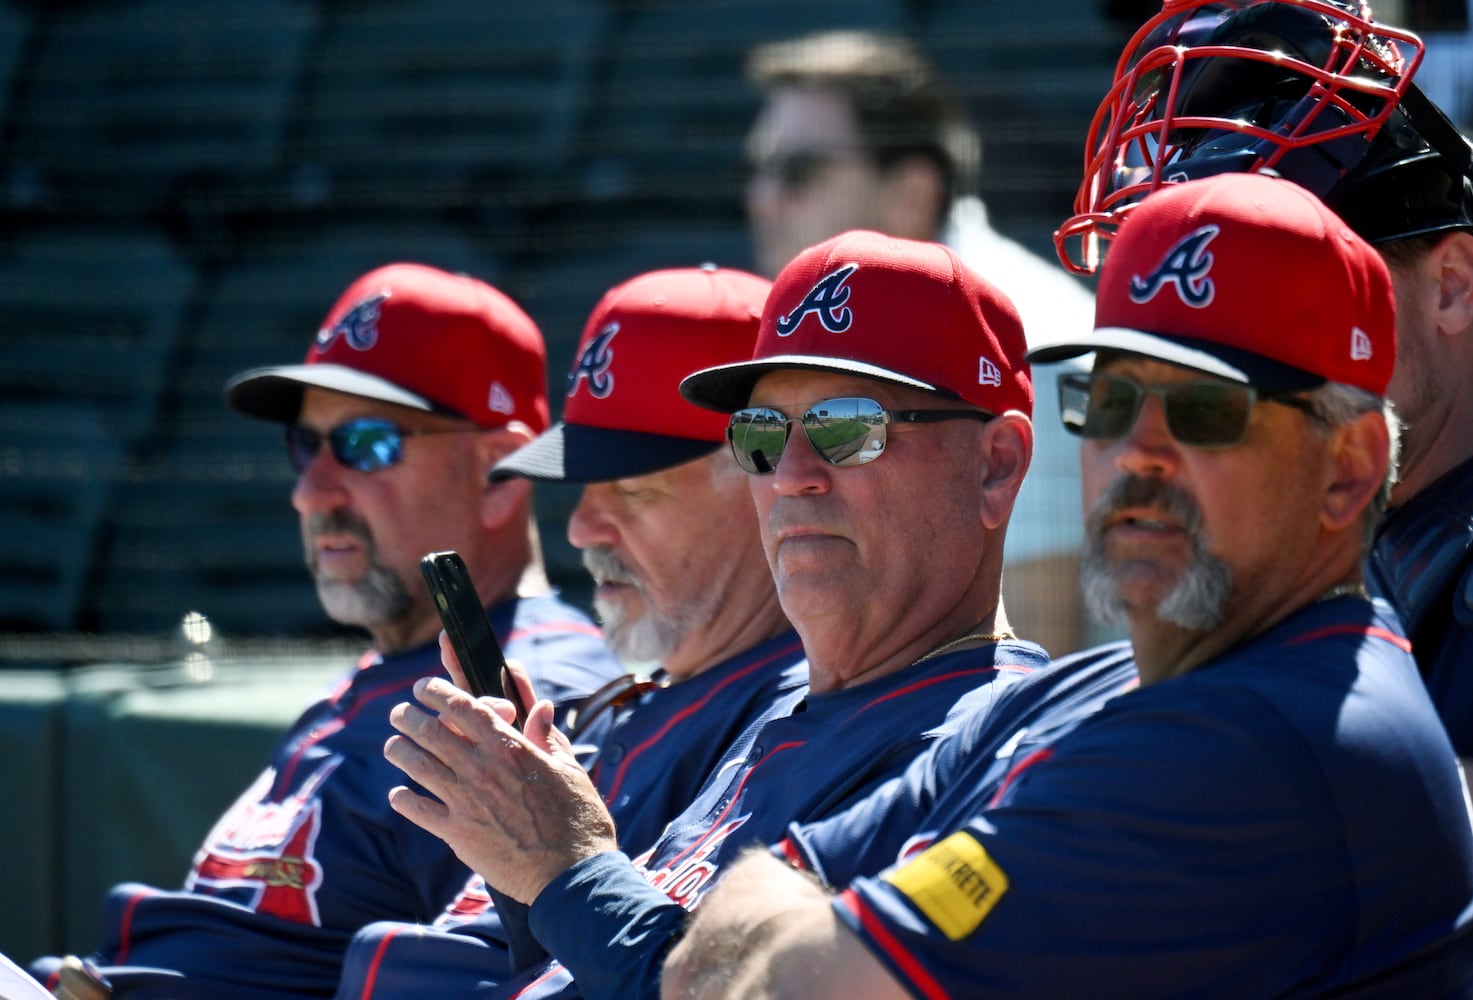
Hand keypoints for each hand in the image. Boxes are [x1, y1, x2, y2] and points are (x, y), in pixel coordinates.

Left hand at [384, 667, 617, 902]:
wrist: (571, 872)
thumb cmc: (578, 818)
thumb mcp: (569, 769)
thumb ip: (548, 737)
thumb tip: (541, 707)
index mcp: (510, 748)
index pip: (464, 707)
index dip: (438, 692)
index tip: (424, 687)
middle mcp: (482, 769)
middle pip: (431, 731)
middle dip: (409, 716)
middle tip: (399, 712)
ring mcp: (466, 801)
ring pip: (417, 765)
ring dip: (399, 750)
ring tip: (394, 744)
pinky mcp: (457, 833)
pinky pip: (418, 809)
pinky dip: (403, 798)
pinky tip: (399, 793)